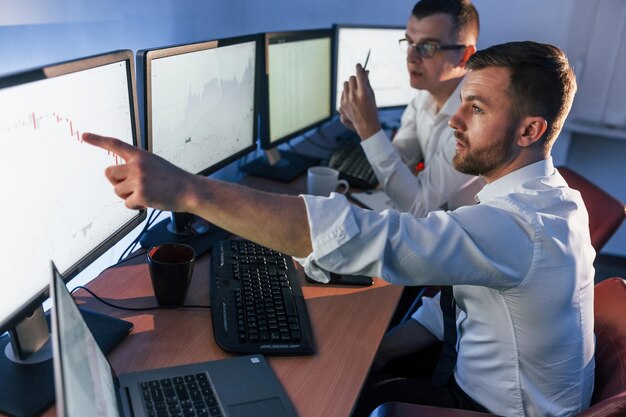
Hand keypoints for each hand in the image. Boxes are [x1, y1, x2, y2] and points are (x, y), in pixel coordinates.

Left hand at [82, 133, 197, 211]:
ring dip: (128, 195)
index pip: (115, 144)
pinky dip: (136, 206)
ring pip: (117, 190)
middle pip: (109, 173)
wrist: (190, 190)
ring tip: (146, 193)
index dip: (98, 140)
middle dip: (117, 181)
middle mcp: (137, 165)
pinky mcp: (141, 195)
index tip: (84, 136)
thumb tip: (117, 181)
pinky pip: (127, 203)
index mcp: (140, 155)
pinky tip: (150, 201)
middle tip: (131, 186)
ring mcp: (138, 180)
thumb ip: (136, 167)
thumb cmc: (173, 179)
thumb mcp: (155, 164)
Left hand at [339, 64, 380, 139]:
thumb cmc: (371, 108)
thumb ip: (367, 82)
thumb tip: (365, 71)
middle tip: (359, 82)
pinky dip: (347, 93)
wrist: (366, 124)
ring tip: (356, 92)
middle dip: (356, 79)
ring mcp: (346, 100)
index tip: (358, 65)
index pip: (359, 75)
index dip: (359, 68)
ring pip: (346, 84)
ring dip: (351, 85)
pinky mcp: (342, 104)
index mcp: (363, 92)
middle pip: (351, 78)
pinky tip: (352, 99)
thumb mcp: (371, 94)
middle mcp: (354, 96)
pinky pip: (343, 92)